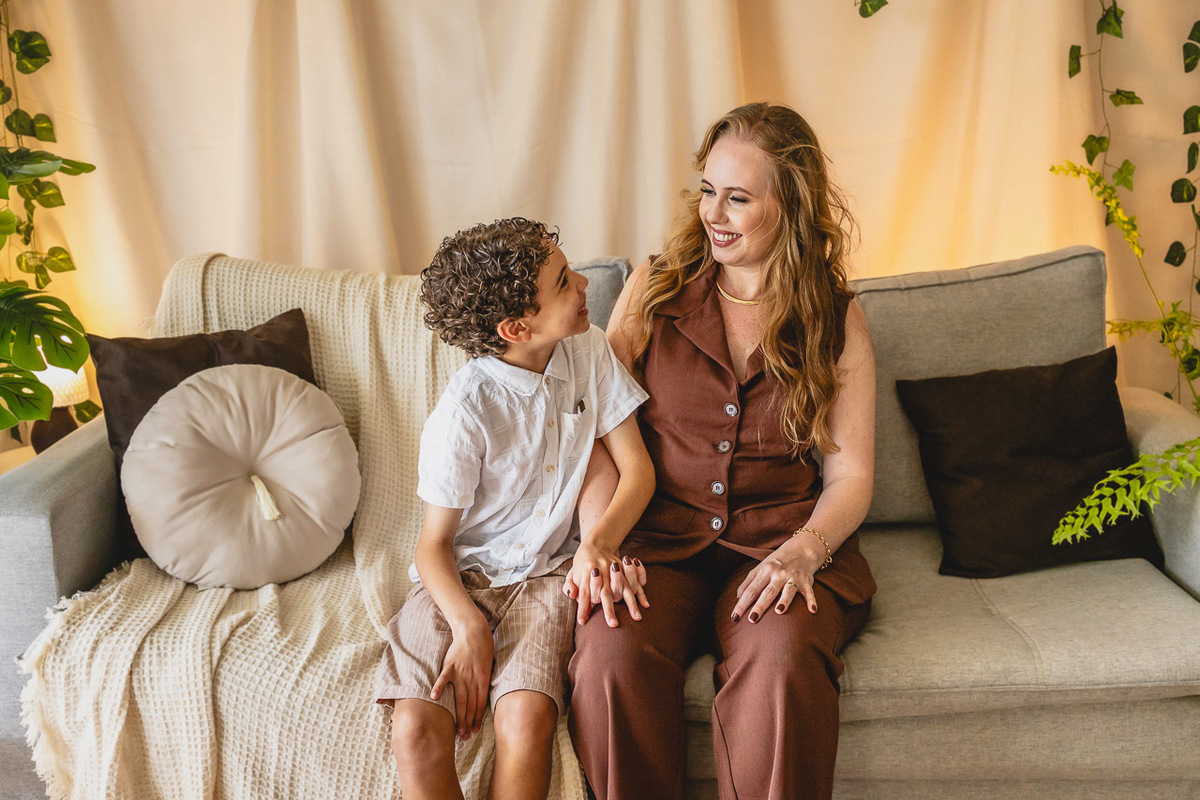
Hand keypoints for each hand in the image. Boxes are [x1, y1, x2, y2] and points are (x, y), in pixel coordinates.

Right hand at [431, 616, 493, 739]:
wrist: (474, 631)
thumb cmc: (482, 650)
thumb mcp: (487, 667)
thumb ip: (482, 683)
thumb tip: (480, 699)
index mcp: (483, 680)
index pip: (480, 704)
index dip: (476, 719)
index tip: (473, 731)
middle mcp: (472, 679)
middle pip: (470, 705)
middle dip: (468, 723)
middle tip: (465, 737)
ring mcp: (461, 673)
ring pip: (459, 698)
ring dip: (458, 715)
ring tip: (456, 729)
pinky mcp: (450, 665)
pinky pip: (444, 678)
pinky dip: (439, 687)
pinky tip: (434, 697)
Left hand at [563, 541, 648, 626]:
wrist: (595, 544)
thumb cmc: (582, 563)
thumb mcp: (572, 573)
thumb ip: (570, 585)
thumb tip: (573, 596)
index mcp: (587, 572)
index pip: (584, 593)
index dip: (582, 608)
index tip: (582, 622)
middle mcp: (602, 570)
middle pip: (606, 593)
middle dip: (609, 610)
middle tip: (613, 624)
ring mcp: (615, 570)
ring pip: (624, 588)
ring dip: (631, 604)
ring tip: (636, 617)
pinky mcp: (625, 569)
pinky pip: (635, 581)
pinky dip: (641, 592)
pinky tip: (646, 605)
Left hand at [730, 536, 824, 623]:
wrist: (801, 550)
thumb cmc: (776, 563)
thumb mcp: (760, 569)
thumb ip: (748, 583)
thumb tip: (738, 599)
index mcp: (765, 571)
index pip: (751, 590)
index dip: (742, 604)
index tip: (734, 617)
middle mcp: (778, 574)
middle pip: (768, 592)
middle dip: (760, 606)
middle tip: (752, 619)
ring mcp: (793, 577)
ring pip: (788, 590)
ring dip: (784, 600)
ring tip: (779, 611)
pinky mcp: (806, 582)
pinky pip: (809, 592)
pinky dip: (811, 600)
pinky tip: (812, 610)